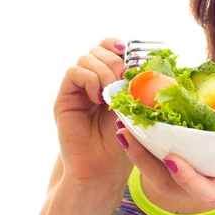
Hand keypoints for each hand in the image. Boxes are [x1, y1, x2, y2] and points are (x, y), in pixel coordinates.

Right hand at [54, 38, 131, 185]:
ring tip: (112, 94)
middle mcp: (92, 79)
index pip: (111, 46)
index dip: (121, 46)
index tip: (134, 55)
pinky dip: (90, 79)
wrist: (103, 168)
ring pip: (87, 58)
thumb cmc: (124, 141)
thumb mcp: (138, 107)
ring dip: (104, 71)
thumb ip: (139, 84)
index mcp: (111, 78)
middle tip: (124, 81)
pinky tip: (98, 98)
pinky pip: (74, 73)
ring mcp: (78, 88)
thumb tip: (149, 60)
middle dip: (116, 60)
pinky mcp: (65, 98)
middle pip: (99, 49)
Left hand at [116, 127, 214, 214]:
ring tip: (124, 125)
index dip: (188, 177)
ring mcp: (200, 179)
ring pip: (162, 172)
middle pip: (170, 180)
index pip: (205, 188)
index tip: (172, 158)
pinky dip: (151, 146)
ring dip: (142, 151)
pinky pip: (168, 160)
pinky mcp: (197, 170)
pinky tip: (141, 126)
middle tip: (126, 132)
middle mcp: (209, 185)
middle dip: (146, 159)